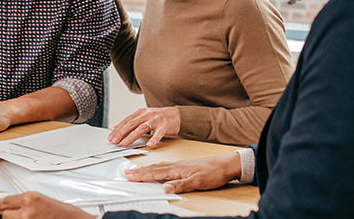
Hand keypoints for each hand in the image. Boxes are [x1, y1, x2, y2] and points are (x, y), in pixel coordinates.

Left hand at [0, 192, 93, 218]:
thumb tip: (4, 203)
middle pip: (5, 215)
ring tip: (28, 217)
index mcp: (29, 199)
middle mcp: (26, 212)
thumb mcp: (38, 198)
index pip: (5, 202)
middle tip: (19, 214)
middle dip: (9, 214)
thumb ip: (21, 200)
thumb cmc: (56, 209)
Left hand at [108, 106, 179, 146]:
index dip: (118, 129)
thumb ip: (132, 121)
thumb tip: (117, 127)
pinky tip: (149, 145)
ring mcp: (156, 120)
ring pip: (142, 128)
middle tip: (115, 141)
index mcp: (141, 112)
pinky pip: (158, 133)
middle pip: (132, 124)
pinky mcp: (165, 126)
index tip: (111, 137)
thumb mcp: (144, 116)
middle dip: (122, 133)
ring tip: (125, 143)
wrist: (177, 115)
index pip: (126, 121)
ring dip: (132, 136)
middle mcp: (147, 114)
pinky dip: (153, 139)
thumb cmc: (159, 117)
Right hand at [123, 153, 241, 193]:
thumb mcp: (198, 182)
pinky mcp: (184, 166)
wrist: (226, 165)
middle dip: (140, 171)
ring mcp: (180, 164)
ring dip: (147, 168)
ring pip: (159, 166)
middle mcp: (177, 165)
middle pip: (154, 168)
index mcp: (177, 168)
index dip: (142, 175)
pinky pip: (165, 166)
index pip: (155, 172)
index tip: (130, 176)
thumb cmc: (213, 173)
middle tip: (127, 172)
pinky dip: (156, 167)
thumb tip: (165, 188)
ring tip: (137, 171)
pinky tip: (157, 169)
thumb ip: (180, 185)